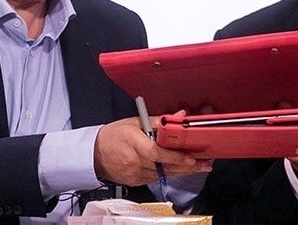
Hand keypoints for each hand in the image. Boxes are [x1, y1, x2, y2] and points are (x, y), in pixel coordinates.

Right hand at [93, 116, 211, 186]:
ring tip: (199, 167)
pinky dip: (170, 173)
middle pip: (164, 166)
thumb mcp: (134, 122)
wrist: (94, 154)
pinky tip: (181, 170)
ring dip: (182, 171)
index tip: (191, 157)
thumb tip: (180, 116)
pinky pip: (157, 178)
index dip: (175, 156)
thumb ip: (158, 121)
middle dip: (187, 166)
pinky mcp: (136, 181)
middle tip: (204, 164)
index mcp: (133, 142)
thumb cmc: (114, 135)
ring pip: (163, 174)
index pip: (156, 153)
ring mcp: (135, 173)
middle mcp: (134, 161)